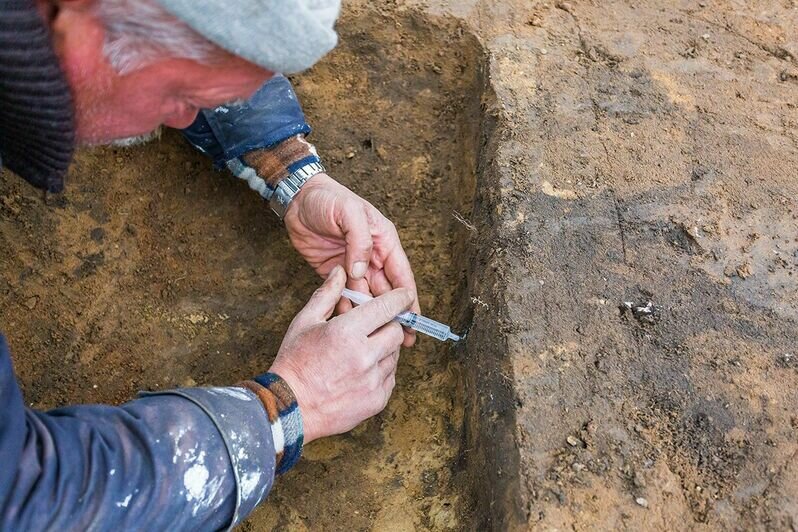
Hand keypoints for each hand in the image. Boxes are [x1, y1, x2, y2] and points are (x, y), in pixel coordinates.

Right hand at [268, 265, 411, 442]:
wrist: (290, 409)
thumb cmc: (294, 363)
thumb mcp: (305, 322)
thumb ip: (327, 294)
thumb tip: (340, 272)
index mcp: (346, 333)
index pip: (386, 308)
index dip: (399, 299)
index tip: (405, 295)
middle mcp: (364, 356)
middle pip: (396, 332)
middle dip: (388, 326)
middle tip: (372, 328)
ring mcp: (372, 381)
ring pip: (395, 356)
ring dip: (383, 350)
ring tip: (360, 353)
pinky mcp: (377, 400)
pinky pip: (390, 378)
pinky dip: (380, 372)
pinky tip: (360, 373)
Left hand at [283, 173, 419, 345]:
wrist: (297, 199)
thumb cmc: (328, 198)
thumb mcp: (348, 212)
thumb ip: (360, 241)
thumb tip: (361, 271)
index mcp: (384, 241)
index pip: (401, 275)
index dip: (409, 299)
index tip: (413, 321)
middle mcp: (372, 256)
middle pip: (387, 291)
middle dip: (394, 315)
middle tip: (400, 340)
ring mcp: (353, 266)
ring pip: (366, 297)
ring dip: (369, 315)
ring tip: (373, 337)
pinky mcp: (335, 273)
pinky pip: (344, 295)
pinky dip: (346, 309)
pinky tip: (348, 325)